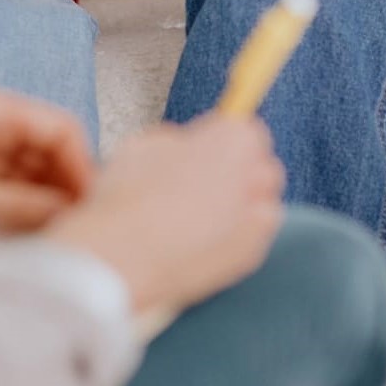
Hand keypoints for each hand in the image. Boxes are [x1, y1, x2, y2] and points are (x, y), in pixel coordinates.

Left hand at [0, 90, 95, 237]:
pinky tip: (25, 229)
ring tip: (51, 231)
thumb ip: (21, 208)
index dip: (82, 167)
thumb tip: (68, 214)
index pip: (61, 129)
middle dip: (65, 184)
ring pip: (33, 168)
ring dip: (44, 197)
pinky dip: (22, 203)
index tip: (90, 204)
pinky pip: (10, 181)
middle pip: (50, 148)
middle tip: (75, 223)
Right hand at [45, 115, 284, 314]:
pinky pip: (254, 238)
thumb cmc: (130, 194)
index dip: (226, 141)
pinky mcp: (251, 255)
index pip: (249, 130)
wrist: (122, 255)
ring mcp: (255, 218)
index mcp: (232, 139)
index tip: (210, 149)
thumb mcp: (148, 143)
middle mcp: (254, 175)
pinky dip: (237, 236)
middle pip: (263, 167)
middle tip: (207, 181)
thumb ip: (181, 141)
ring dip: (244, 205)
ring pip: (263, 204)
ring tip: (204, 215)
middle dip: (243, 171)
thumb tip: (187, 150)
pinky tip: (205, 240)